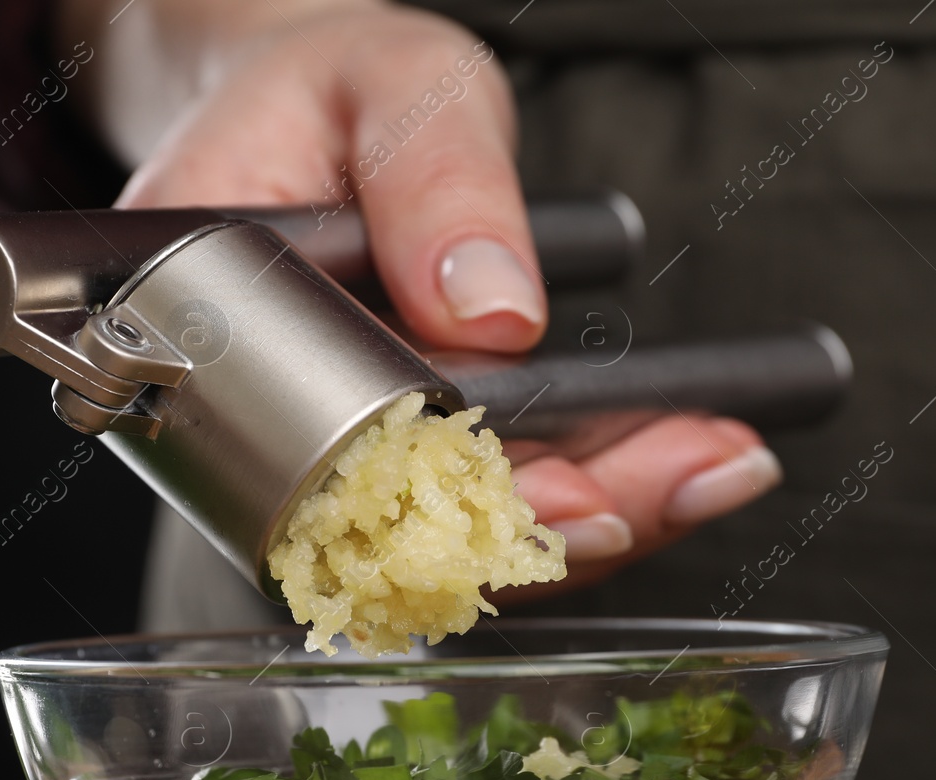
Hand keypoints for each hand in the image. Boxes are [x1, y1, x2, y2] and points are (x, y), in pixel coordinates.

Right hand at [61, 0, 781, 589]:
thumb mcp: (391, 85)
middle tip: (688, 480)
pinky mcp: (409, 453)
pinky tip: (690, 455)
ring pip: (463, 539)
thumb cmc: (329, 88)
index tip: (576, 506)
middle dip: (564, 528)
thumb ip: (434, 178)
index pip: (326, 473)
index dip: (451, 515)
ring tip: (716, 464)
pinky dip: (601, 485)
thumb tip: (491, 313)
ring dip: (602, 515)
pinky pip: (495, 501)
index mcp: (219, 331)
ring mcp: (342, 450)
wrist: (316, 107)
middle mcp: (270, 422)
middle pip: (409, 537)